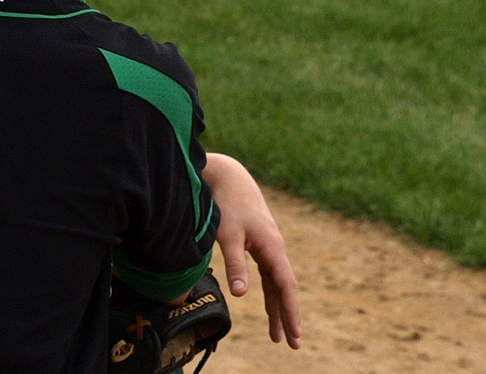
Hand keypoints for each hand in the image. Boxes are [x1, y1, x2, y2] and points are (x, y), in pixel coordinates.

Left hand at [204, 153, 301, 348]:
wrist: (230, 178)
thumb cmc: (227, 205)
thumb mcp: (227, 235)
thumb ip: (234, 264)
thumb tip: (241, 295)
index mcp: (272, 248)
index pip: (285, 287)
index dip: (290, 312)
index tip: (294, 335)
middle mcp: (276, 249)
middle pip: (285, 289)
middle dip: (289, 317)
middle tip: (292, 344)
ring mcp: (270, 246)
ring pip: (277, 284)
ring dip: (278, 308)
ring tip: (278, 334)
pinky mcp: (261, 244)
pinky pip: (269, 274)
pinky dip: (271, 292)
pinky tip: (271, 305)